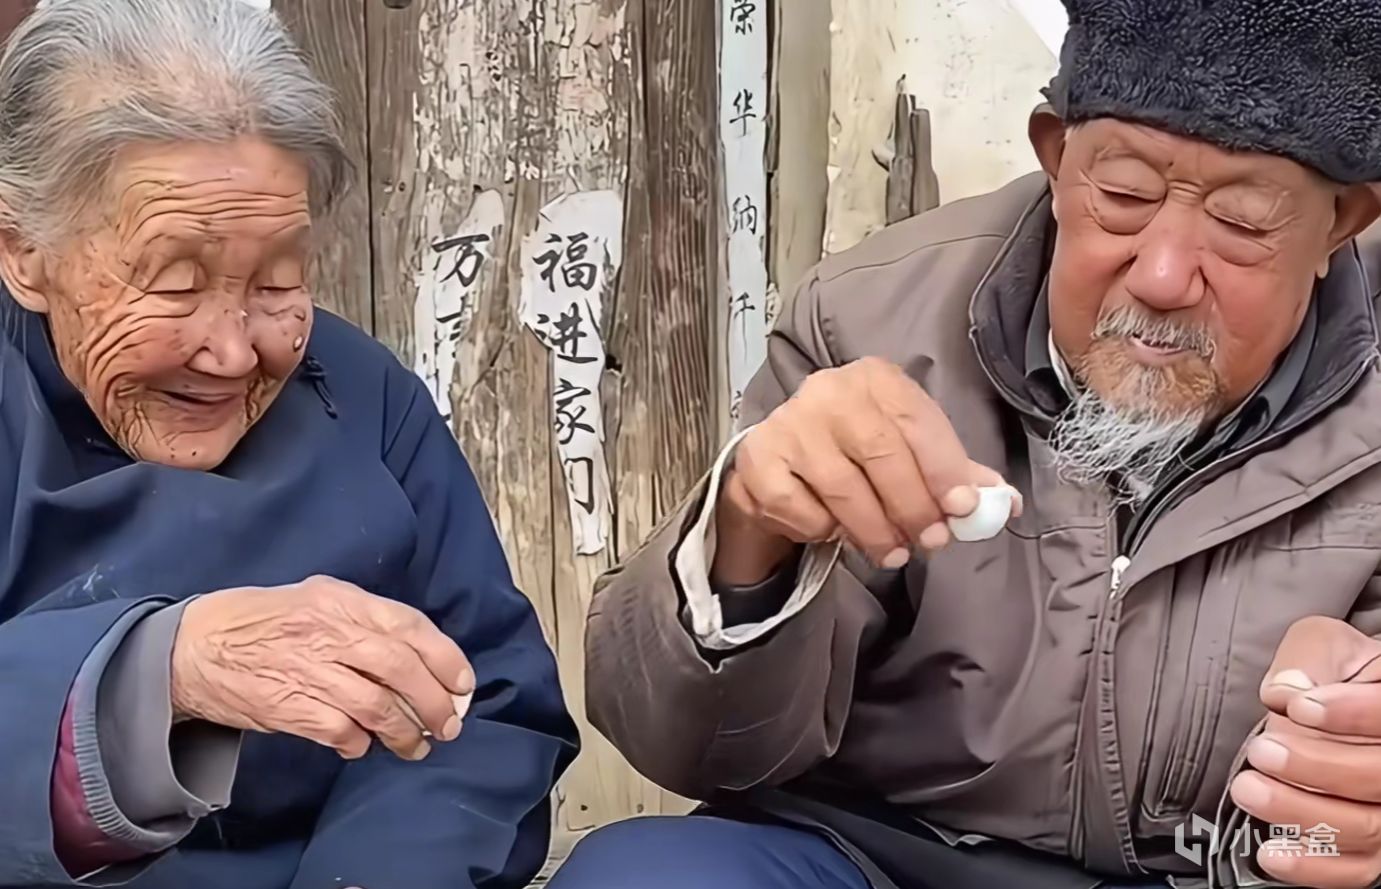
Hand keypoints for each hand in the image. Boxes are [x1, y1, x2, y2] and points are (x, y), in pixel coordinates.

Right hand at [171, 576, 475, 761]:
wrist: (193, 647)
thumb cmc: (264, 622)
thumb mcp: (318, 598)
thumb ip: (365, 619)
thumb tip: (422, 656)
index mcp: (341, 600)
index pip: (409, 625)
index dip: (445, 657)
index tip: (463, 684)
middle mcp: (328, 631)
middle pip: (400, 667)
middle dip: (434, 701)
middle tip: (449, 725)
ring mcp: (307, 669)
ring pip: (377, 705)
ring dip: (405, 731)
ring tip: (416, 745)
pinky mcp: (286, 707)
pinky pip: (340, 731)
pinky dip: (359, 744)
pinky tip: (363, 747)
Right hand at [715, 357, 1016, 584]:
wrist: (784, 463)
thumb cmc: (858, 455)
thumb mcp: (912, 454)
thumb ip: (956, 475)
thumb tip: (1004, 503)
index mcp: (875, 378)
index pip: (915, 419)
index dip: (943, 467)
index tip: (962, 508)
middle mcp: (829, 390)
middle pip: (881, 453)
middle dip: (912, 506)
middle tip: (931, 542)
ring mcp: (788, 423)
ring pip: (841, 487)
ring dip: (874, 530)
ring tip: (893, 553)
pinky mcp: (758, 459)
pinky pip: (799, 506)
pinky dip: (823, 528)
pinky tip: (834, 530)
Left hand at [1229, 616, 1380, 887]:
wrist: (1335, 707)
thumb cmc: (1335, 674)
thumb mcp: (1324, 647)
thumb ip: (1309, 659)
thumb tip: (1287, 693)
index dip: (1352, 714)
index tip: (1299, 705)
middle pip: (1377, 776)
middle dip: (1315, 767)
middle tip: (1262, 751)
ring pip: (1365, 826)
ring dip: (1301, 812)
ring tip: (1250, 789)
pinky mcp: (1372, 847)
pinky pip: (1357, 871)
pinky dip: (1315, 866)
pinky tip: (1274, 851)